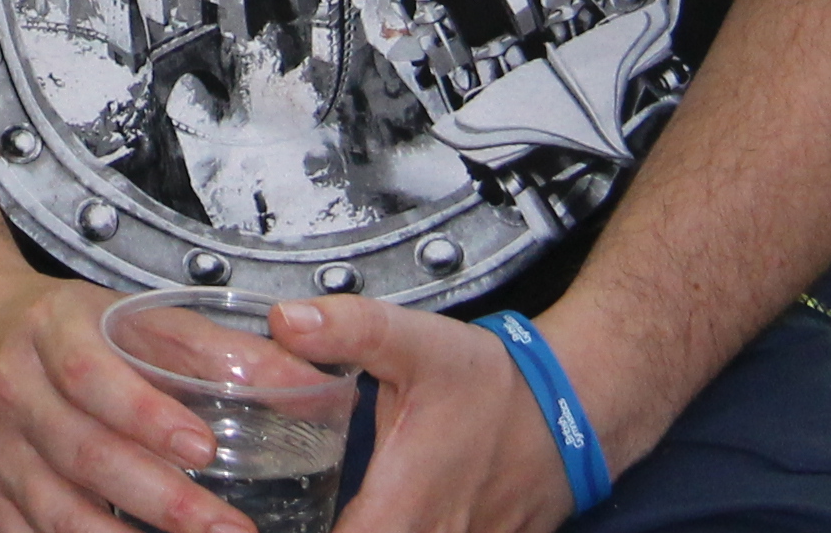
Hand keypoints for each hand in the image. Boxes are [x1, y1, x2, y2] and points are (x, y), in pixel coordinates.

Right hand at [0, 269, 250, 532]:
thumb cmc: (52, 328)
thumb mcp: (124, 313)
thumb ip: (210, 347)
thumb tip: (300, 380)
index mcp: (47, 334)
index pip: (92, 376)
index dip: (145, 414)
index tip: (202, 446)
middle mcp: (13, 394)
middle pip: (85, 456)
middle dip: (162, 501)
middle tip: (229, 530)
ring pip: (59, 513)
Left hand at [278, 299, 577, 532]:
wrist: (573, 407)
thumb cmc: (495, 383)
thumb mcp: (416, 342)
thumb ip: (348, 330)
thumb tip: (285, 319)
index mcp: (403, 508)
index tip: (257, 523)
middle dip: (326, 532)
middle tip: (288, 513)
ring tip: (332, 513)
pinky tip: (384, 515)